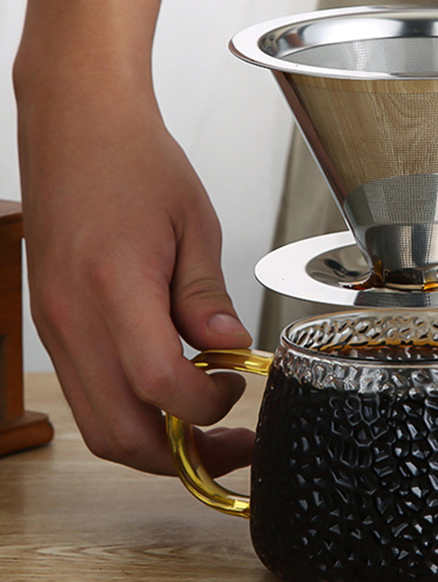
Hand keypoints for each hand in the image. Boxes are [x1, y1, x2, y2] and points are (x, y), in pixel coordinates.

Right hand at [16, 76, 254, 475]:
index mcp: (114, 287)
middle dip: (181, 457)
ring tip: (203, 429)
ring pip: (98, 424)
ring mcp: (56, 325)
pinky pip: (87, 392)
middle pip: (120, 432)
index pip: (158, 385)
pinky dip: (129, 410)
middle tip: (230, 447)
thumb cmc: (136, 162)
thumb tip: (230, 351)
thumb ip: (207, 299)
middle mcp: (74, 318)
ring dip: (153, 444)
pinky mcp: (54, 322)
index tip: (238, 387)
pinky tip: (167, 393)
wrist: (76, 124)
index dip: (206, 405)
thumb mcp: (194, 226)